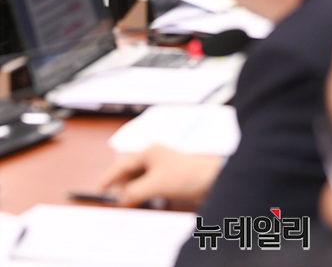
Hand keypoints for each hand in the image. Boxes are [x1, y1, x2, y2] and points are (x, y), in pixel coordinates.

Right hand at [98, 145, 221, 208]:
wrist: (212, 178)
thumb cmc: (187, 174)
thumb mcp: (155, 184)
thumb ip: (134, 191)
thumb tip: (120, 198)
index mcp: (149, 151)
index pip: (122, 163)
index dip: (109, 176)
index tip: (98, 187)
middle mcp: (154, 156)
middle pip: (129, 170)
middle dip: (119, 184)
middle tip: (111, 198)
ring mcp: (161, 167)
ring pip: (138, 178)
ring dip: (130, 189)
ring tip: (124, 201)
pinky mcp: (168, 177)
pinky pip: (147, 184)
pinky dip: (140, 192)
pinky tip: (139, 201)